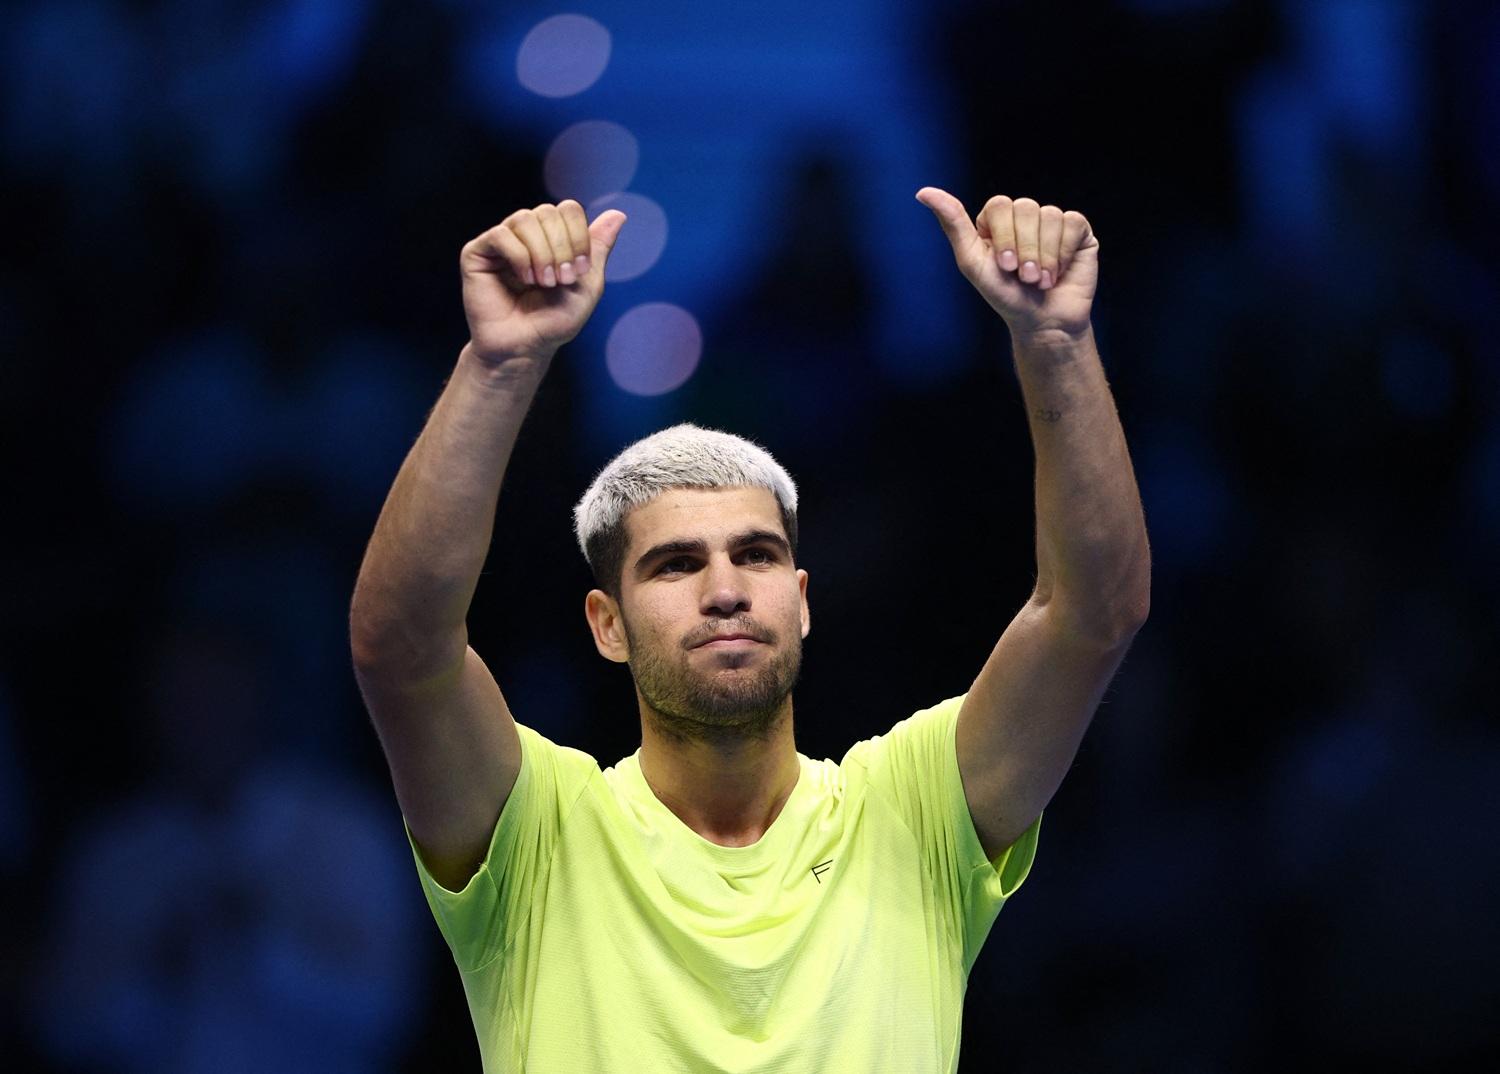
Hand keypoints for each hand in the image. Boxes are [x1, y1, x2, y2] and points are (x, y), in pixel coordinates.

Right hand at [460, 201, 627, 366]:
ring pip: (525, 219)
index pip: (568, 209)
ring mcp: (502, 241)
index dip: (578, 236)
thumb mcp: (588, 284)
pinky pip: (501, 235)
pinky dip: (519, 257)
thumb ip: (599, 248)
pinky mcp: (478, 252)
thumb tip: (618, 213)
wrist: (524, 347)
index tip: (578, 272)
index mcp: (552, 237)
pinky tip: (523, 280)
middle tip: (560, 281)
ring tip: (542, 283)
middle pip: (548, 211)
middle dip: (561, 248)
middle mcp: (526, 234)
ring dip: (541, 254)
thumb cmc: (554, 321)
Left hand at [917, 188, 1097, 338]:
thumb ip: (953, 224)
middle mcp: (1024, 215)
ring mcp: (1052, 220)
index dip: (1004, 236)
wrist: (1042, 322)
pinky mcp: (1077, 229)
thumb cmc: (1005, 296)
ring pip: (1050, 216)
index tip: (1004, 267)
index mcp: (997, 221)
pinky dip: (1064, 253)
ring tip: (1041, 281)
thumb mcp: (972, 262)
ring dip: (1045, 257)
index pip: (999, 205)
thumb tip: (923, 192)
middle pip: (1026, 208)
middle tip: (1025, 278)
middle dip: (1024, 250)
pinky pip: (1072, 223)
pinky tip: (1059, 273)